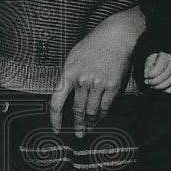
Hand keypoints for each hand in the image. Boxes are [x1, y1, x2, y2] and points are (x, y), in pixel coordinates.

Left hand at [49, 7, 144, 137]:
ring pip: (92, 111)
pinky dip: (102, 115)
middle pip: (77, 110)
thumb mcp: (73, 58)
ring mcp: (98, 84)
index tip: (56, 129)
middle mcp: (82, 80)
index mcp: (68, 73)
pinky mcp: (112, 86)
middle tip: (78, 134)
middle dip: (77, 125)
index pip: (57, 102)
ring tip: (90, 129)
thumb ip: (67, 77)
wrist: (115, 37)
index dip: (55, 119)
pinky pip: (105, 106)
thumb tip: (63, 97)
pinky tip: (100, 119)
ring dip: (90, 123)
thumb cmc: (92, 46)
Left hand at [143, 52, 170, 93]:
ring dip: (159, 86)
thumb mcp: (148, 61)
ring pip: (170, 82)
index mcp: (166, 56)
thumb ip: (148, 65)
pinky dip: (166, 90)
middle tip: (147, 82)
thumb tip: (147, 71)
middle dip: (154, 81)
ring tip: (151, 85)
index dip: (153, 73)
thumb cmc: (152, 62)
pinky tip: (158, 88)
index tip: (145, 76)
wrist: (158, 65)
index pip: (161, 67)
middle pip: (166, 75)